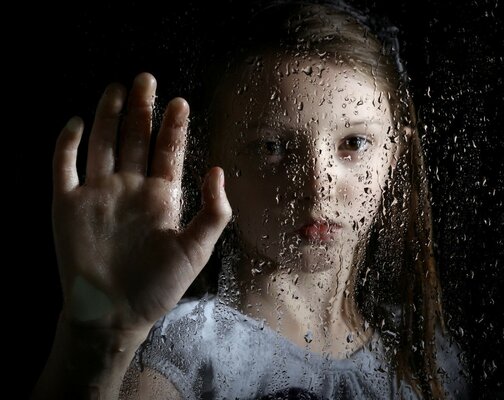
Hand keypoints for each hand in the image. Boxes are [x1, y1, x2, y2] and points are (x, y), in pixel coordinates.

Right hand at [52, 72, 230, 333]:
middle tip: (147, 79)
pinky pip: (64, 167)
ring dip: (109, 117)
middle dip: (142, 110)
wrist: (115, 312)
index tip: (180, 102)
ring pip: (104, 144)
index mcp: (161, 197)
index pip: (168, 152)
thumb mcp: (197, 249)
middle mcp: (130, 189)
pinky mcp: (67, 205)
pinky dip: (68, 144)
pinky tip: (76, 122)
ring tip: (117, 88)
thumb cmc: (159, 285)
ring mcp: (98, 194)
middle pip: (136, 140)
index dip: (174, 128)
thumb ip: (213, 211)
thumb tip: (219, 171)